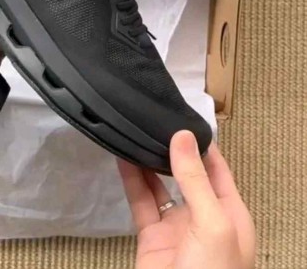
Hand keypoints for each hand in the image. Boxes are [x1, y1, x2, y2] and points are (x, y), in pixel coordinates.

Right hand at [118, 131, 254, 268]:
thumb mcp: (212, 222)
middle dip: (170, 149)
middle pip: (186, 173)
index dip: (200, 142)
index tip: (180, 116)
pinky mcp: (152, 236)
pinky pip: (141, 202)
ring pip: (160, 184)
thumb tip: (183, 136)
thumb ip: (195, 179)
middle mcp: (203, 214)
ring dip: (148, 162)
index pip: (216, 167)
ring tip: (136, 133)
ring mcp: (176, 226)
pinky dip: (132, 180)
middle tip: (153, 121)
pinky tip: (123, 159)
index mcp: (229, 211)